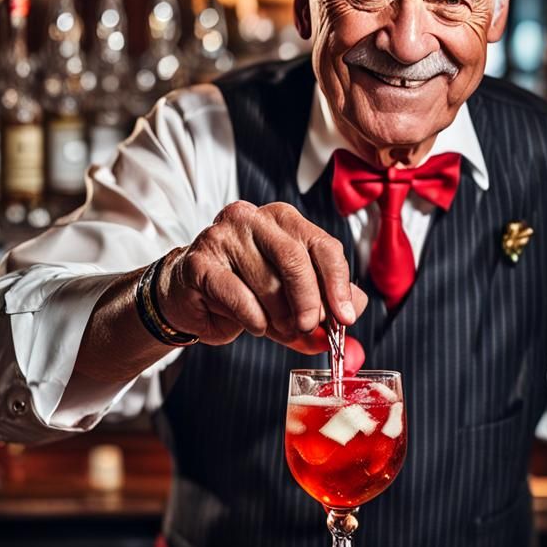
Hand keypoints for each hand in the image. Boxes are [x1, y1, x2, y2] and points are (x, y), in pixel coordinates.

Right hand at [159, 201, 368, 352]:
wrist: (192, 298)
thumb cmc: (248, 293)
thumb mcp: (295, 300)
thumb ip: (327, 305)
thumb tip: (354, 311)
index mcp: (284, 220)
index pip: (322, 245)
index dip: (337, 284)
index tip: (345, 317)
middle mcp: (253, 218)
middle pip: (295, 259)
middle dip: (308, 302)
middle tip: (307, 328)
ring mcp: (222, 236)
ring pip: (266, 281)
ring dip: (278, 316)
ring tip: (277, 328)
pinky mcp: (198, 262)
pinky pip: (237, 295)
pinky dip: (252, 319)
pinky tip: (254, 325)